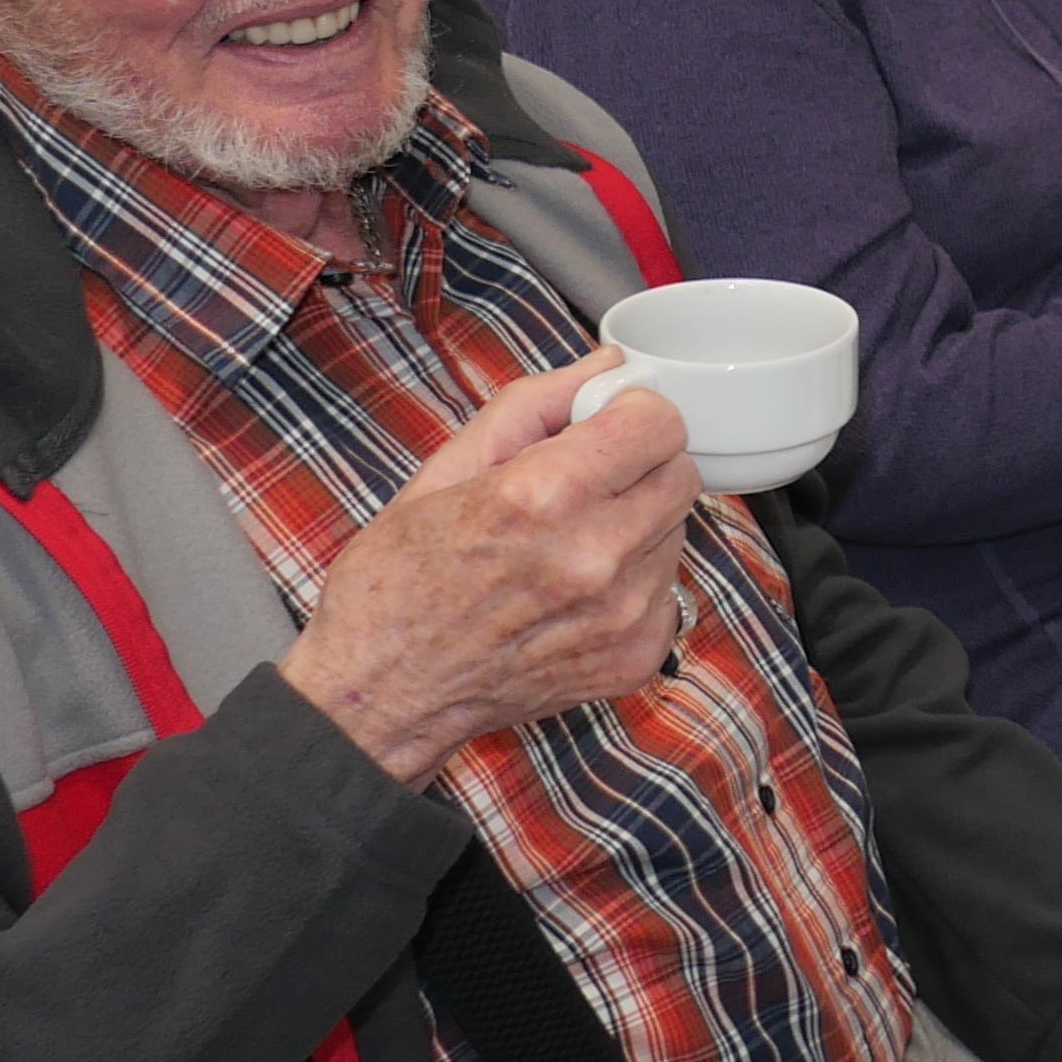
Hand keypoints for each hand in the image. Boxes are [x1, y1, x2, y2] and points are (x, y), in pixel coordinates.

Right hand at [277, 354, 703, 785]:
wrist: (381, 696)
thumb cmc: (396, 584)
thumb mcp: (443, 471)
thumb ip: (534, 405)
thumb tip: (606, 365)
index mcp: (541, 498)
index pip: (657, 422)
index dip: (631, 413)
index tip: (605, 422)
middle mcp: (594, 558)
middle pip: (680, 472)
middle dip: (639, 464)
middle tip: (581, 483)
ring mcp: (622, 615)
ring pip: (676, 529)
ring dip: (637, 522)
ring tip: (567, 543)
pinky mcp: (636, 656)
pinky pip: (668, 586)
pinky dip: (634, 579)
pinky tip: (574, 590)